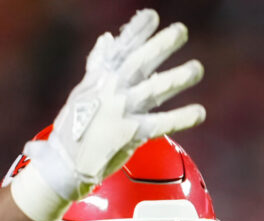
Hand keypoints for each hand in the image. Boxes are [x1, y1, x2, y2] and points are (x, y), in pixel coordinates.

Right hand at [11, 9, 205, 220]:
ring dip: (179, 77)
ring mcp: (123, 111)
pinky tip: (200, 112)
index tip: (152, 16)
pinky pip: (162, 123)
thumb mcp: (81, 91)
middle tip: (181, 31)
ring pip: (156, 89)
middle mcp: (112, 90)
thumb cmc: (71, 128)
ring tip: (197, 68)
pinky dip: (182, 118)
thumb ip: (97, 65)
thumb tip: (107, 39)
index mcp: (100, 79)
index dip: (137, 30)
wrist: (64, 162)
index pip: (121, 48)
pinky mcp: (132, 133)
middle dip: (162, 44)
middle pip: (141, 61)